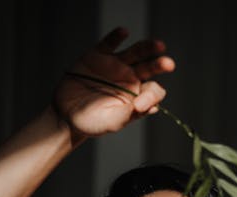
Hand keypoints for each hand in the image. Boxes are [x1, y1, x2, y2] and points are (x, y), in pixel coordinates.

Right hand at [53, 27, 174, 137]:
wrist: (68, 115)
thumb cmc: (93, 123)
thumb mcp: (112, 122)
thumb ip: (130, 115)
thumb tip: (152, 108)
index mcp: (137, 96)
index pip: (153, 91)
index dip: (152, 95)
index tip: (140, 105)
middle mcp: (130, 78)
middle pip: (149, 68)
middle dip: (159, 65)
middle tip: (168, 64)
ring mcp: (115, 65)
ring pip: (136, 52)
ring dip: (147, 47)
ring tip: (158, 46)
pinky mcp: (99, 55)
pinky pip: (110, 42)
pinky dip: (117, 36)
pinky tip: (124, 33)